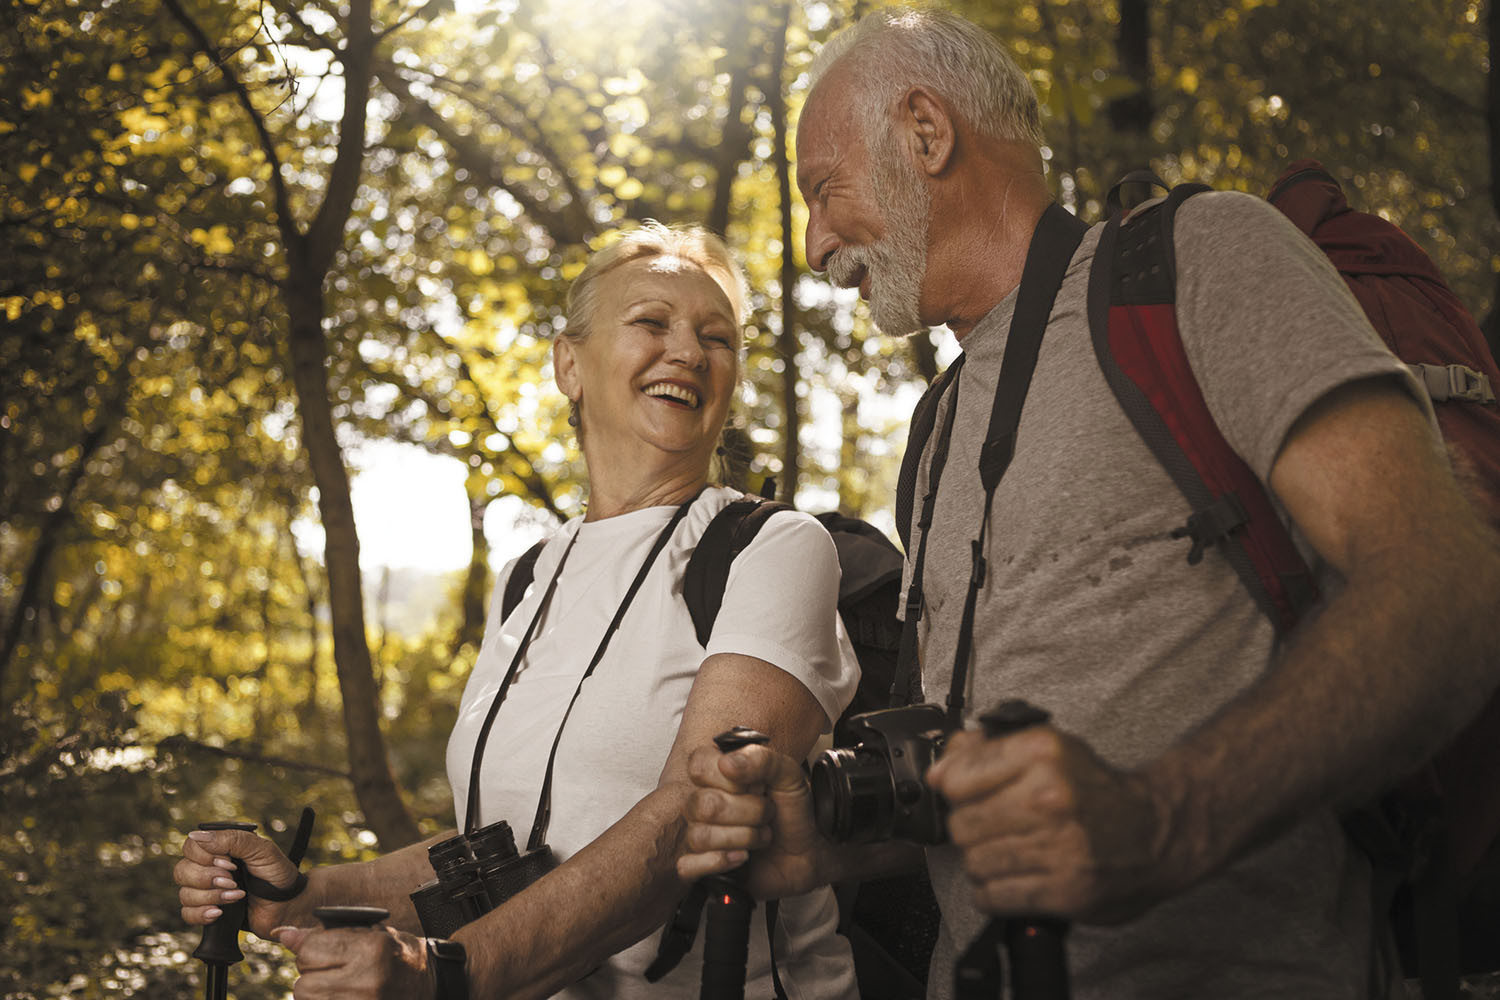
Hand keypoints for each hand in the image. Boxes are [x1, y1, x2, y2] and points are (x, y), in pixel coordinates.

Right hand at [176, 828, 303, 937]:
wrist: (288, 904)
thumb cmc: (278, 874)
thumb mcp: (262, 851)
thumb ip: (233, 840)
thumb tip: (197, 835)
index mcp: (220, 848)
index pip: (191, 846)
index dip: (205, 857)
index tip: (230, 863)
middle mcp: (209, 867)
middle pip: (182, 871)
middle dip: (208, 879)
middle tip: (234, 881)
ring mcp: (207, 890)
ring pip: (184, 894)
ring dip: (211, 897)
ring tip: (237, 896)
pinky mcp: (208, 910)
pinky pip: (187, 914)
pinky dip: (202, 914)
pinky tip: (219, 913)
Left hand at [275, 923, 433, 999]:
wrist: (431, 985)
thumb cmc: (400, 954)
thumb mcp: (371, 933)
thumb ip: (326, 934)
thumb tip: (283, 935)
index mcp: (371, 950)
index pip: (309, 951)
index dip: (311, 948)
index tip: (322, 948)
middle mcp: (365, 981)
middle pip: (304, 982)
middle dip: (312, 973)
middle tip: (333, 968)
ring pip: (307, 999)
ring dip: (315, 991)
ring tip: (338, 983)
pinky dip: (325, 999)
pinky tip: (341, 993)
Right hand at [677, 743, 827, 898]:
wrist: (807, 851)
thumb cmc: (793, 811)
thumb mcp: (788, 775)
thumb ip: (761, 760)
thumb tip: (726, 764)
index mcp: (717, 775)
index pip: (698, 765)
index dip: (731, 779)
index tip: (758, 785)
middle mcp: (703, 802)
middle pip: (702, 805)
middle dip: (748, 812)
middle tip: (767, 813)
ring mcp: (700, 834)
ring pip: (699, 837)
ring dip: (743, 838)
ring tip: (761, 836)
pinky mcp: (701, 866)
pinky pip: (689, 866)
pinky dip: (719, 862)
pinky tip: (742, 858)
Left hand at [925, 725, 1179, 922]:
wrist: (1156, 832)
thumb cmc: (1096, 791)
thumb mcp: (1047, 750)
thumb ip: (987, 751)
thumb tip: (939, 771)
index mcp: (1042, 753)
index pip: (958, 777)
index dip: (954, 789)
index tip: (964, 794)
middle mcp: (1051, 797)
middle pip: (962, 823)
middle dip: (970, 827)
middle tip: (994, 826)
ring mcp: (1059, 846)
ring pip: (974, 861)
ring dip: (984, 861)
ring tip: (1011, 851)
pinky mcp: (1066, 890)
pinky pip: (993, 896)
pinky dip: (994, 891)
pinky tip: (1015, 876)